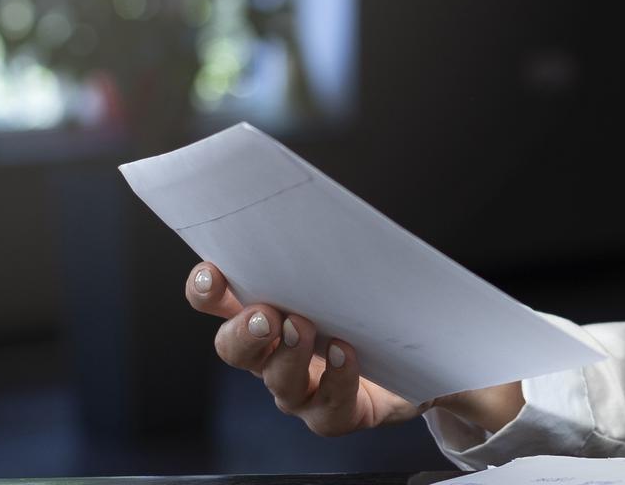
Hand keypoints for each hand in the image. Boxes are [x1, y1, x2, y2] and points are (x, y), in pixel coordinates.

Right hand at [183, 261, 526, 437]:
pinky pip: (328, 406)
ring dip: (289, 354)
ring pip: (279, 381)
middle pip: (233, 349)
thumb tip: (325, 210)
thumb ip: (326, 248)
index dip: (206, 289)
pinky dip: (337, 380)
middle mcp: (272, 354)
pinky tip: (347, 356)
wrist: (418, 359)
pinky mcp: (335, 414)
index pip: (217, 301)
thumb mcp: (347, 270)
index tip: (214, 272)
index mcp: (265, 311)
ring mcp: (300, 389)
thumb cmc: (369, 306)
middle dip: (243, 331)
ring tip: (306, 328)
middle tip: (265, 313)